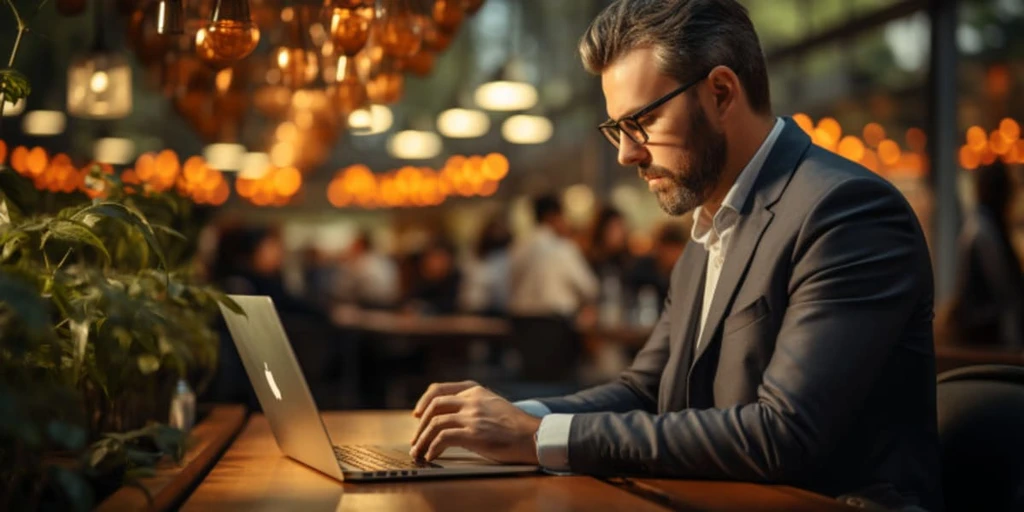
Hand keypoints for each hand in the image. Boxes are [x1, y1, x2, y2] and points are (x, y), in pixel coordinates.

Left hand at [410, 383, 540, 463]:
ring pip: (435, 423)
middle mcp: (471, 399)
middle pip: (433, 406)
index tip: (417, 414)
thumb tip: (452, 419)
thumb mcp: (493, 405)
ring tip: (419, 451)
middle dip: (421, 425)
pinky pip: (443, 438)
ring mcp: (472, 415)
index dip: (424, 402)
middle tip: (416, 439)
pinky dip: (433, 448)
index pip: (439, 389)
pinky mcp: (473, 433)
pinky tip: (432, 455)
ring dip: (423, 439)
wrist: (534, 435)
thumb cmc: (515, 426)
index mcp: (475, 391)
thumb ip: (474, 406)